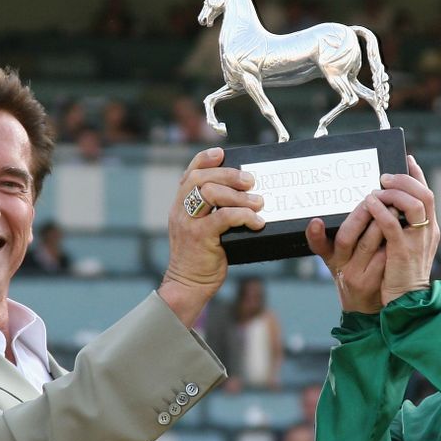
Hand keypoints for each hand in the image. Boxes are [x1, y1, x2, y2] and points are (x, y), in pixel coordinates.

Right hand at [159, 147, 264, 326]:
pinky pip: (224, 217)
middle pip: (202, 179)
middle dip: (229, 175)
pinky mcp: (200, 237)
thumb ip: (211, 212)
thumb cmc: (201, 258)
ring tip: (259, 202)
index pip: (189, 173)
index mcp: (180, 206)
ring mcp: (188, 223)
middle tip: (251, 182)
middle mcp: (181, 210)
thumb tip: (242, 195)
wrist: (187, 286)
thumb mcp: (201, 230)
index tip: (223, 154)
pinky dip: (244, 216)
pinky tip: (257, 222)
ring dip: (240, 195)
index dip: (205, 159)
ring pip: (212, 194)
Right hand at [306, 201, 386, 313]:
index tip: (316, 221)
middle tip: (373, 198)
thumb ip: (341, 236)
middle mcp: (341, 266)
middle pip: (345, 238)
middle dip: (360, 215)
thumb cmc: (355, 274)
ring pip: (367, 245)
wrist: (366, 308)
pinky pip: (384, 257)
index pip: (318, 243)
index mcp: (331, 257)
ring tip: (391, 208)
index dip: (314, 234)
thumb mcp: (340, 259)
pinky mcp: (374, 283)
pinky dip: (391, 242)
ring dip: (380, 224)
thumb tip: (359, 205)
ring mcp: (357, 276)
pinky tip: (400, 230)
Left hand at [367, 155, 439, 304]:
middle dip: (405, 180)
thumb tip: (384, 206)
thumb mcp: (404, 247)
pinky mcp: (403, 251)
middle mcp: (428, 232)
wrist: (405, 302)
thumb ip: (399, 227)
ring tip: (377, 188)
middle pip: (425, 194)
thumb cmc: (399, 275)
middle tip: (385, 176)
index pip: (428, 195)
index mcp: (429, 229)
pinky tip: (370, 204)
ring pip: (415, 204)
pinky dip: (381, 210)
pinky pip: (392, 224)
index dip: (417, 175)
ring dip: (394, 192)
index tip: (406, 159)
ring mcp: (418, 241)